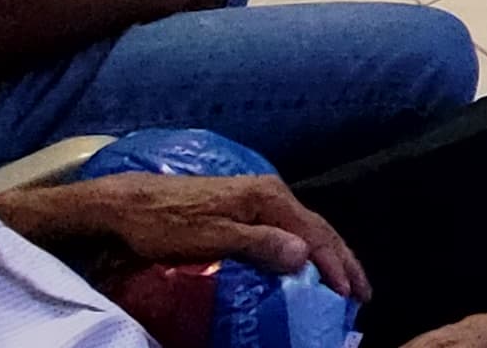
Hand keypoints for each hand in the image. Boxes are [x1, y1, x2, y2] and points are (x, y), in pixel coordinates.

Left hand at [0, 172, 368, 304]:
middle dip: (340, 260)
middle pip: (315, 228)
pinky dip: (302, 248)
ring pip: (301, 227)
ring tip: (340, 280)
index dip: (336, 264)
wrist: (125, 203)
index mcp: (266, 198)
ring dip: (324, 254)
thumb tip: (303, 256)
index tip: (352, 293)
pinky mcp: (239, 203)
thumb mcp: (212, 237)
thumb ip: (259, 244)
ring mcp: (253, 196)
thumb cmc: (165, 222)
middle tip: (360, 292)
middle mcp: (267, 192)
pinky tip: (301, 263)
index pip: (314, 234)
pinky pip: (285, 227)